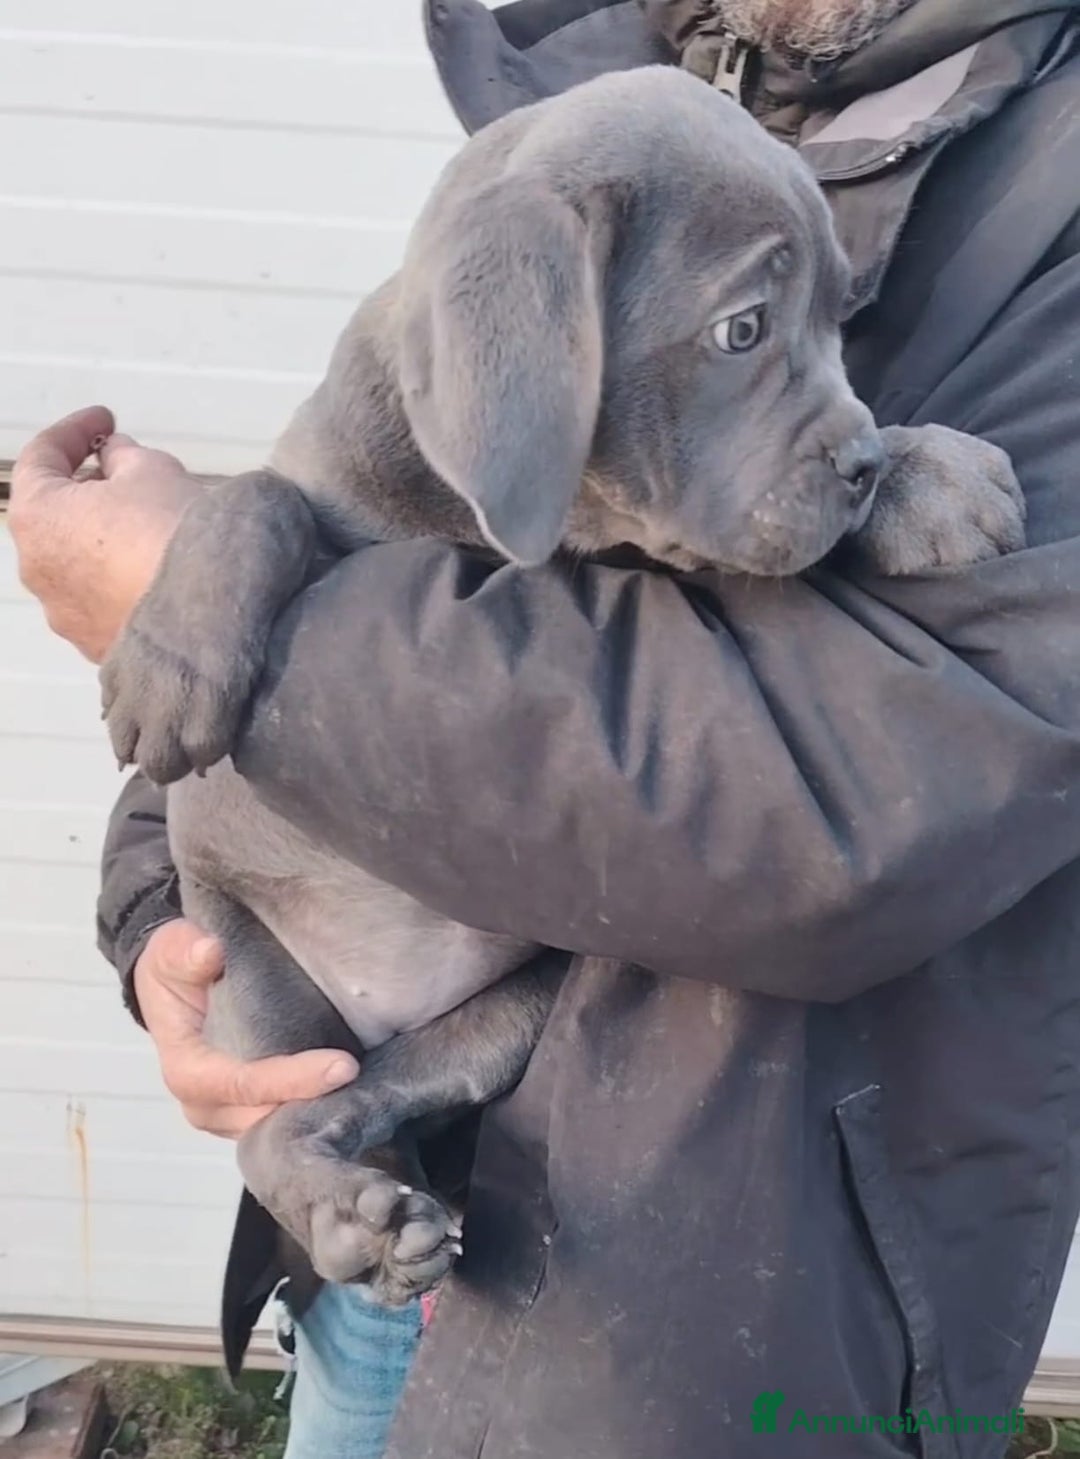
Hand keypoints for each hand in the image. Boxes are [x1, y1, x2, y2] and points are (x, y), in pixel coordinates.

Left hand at [10, 406, 201, 661]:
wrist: (212, 616)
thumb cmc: (172, 534)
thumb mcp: (151, 470)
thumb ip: (122, 456)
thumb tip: (114, 457)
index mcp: (37, 517)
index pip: (42, 458)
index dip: (76, 430)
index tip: (105, 419)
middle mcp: (38, 571)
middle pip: (55, 517)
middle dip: (87, 490)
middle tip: (125, 474)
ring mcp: (65, 615)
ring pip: (77, 564)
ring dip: (102, 540)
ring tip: (146, 527)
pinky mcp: (98, 646)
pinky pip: (102, 602)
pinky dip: (119, 580)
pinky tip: (154, 570)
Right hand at [134, 919, 358, 1137]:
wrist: (172, 986)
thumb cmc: (174, 970)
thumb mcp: (172, 950)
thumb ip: (186, 952)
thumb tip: (211, 952)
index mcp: (187, 1071)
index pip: (245, 1084)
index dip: (293, 1079)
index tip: (342, 1066)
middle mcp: (205, 1105)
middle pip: (268, 1117)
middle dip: (317, 1103)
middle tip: (370, 1082)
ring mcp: (227, 1116)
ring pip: (278, 1128)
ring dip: (319, 1110)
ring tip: (369, 1088)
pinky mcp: (247, 1113)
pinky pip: (282, 1122)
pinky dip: (314, 1107)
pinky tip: (352, 1091)